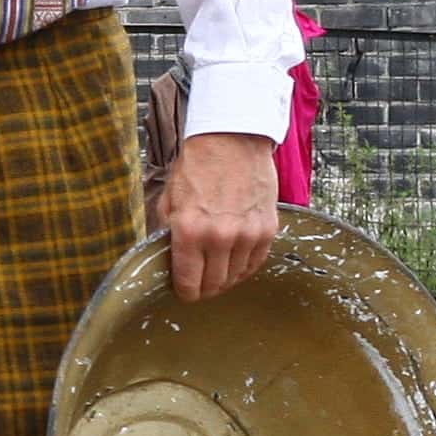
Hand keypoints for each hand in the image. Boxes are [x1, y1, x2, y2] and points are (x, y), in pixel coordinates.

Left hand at [160, 131, 280, 302]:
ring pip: (236, 276)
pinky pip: (256, 262)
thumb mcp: (169, 199)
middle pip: (214, 284)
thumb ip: (168, 232)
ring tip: (217, 272)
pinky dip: (245, 267)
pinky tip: (235, 263)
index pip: (189, 281)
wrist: (232, 141)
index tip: (184, 294)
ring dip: (225, 278)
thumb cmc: (196, 167)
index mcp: (190, 231)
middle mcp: (220, 238)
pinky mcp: (267, 229)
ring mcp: (247, 235)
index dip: (185, 293)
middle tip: (200, 285)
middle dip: (204, 288)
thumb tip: (169, 258)